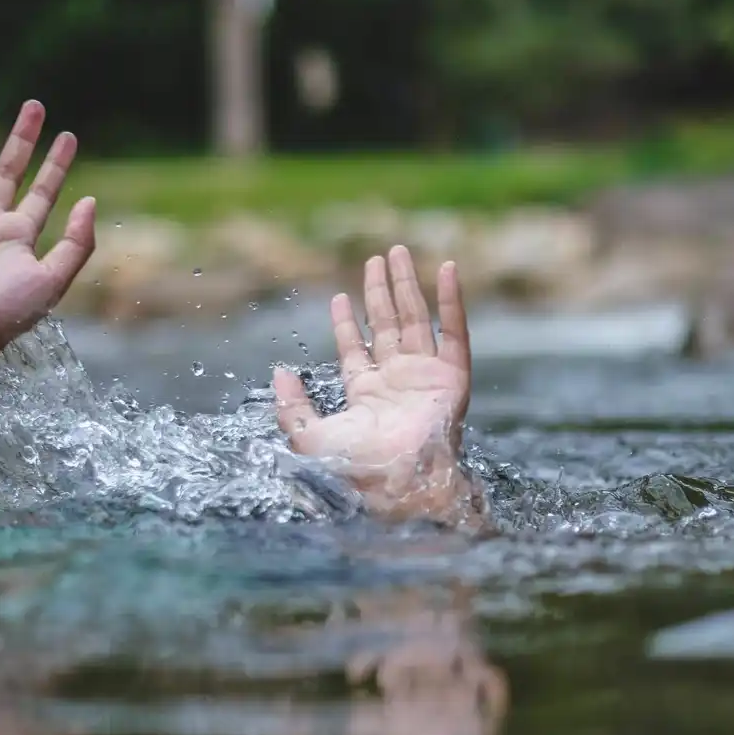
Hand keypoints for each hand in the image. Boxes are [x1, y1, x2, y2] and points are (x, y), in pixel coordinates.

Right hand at [0, 99, 95, 358]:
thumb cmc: (5, 314)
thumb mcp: (53, 280)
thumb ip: (77, 243)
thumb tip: (91, 199)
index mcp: (19, 237)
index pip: (42, 192)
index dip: (56, 165)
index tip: (68, 136)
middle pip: (9, 171)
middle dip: (22, 139)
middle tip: (35, 105)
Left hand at [274, 246, 482, 524]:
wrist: (398, 481)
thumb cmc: (354, 467)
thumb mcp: (308, 436)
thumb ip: (290, 405)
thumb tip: (280, 372)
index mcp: (366, 396)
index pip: (356, 349)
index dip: (346, 322)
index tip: (338, 296)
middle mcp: (397, 381)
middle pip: (387, 325)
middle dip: (380, 292)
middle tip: (376, 259)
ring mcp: (425, 376)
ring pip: (416, 319)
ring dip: (408, 285)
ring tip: (396, 253)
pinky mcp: (451, 376)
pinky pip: (453, 331)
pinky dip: (451, 300)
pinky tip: (445, 270)